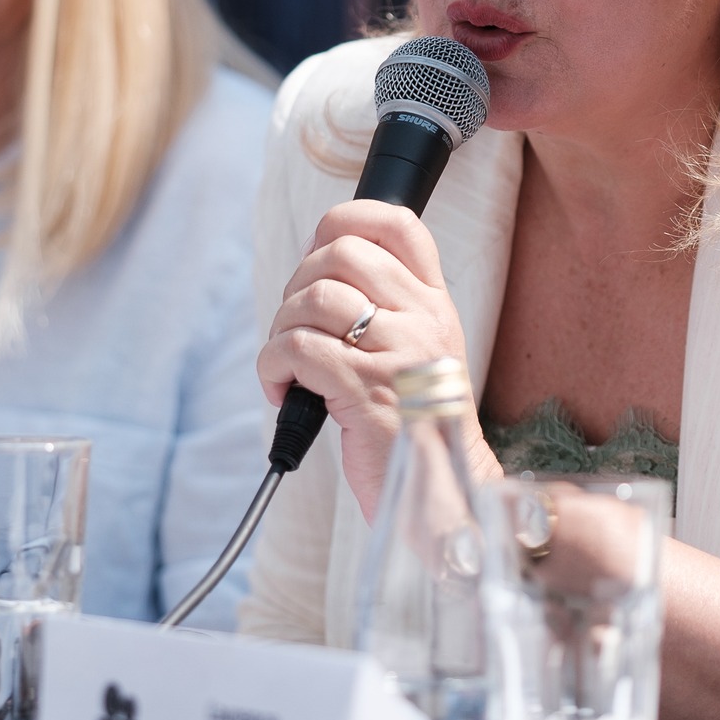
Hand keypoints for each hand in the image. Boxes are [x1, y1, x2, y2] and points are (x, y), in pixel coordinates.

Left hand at [256, 200, 498, 517]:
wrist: (447, 497)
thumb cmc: (416, 428)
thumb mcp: (419, 354)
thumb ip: (385, 309)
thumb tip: (315, 268)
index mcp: (435, 304)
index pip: (398, 224)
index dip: (345, 222)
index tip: (318, 256)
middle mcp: (423, 320)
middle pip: (341, 253)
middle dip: (298, 284)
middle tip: (297, 328)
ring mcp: (398, 353)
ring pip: (313, 299)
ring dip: (281, 330)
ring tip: (290, 368)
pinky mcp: (366, 390)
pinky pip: (297, 349)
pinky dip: (273, 367)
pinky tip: (285, 392)